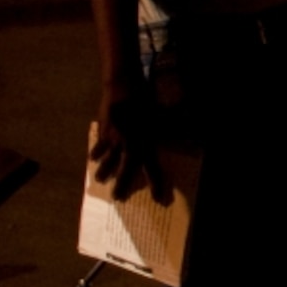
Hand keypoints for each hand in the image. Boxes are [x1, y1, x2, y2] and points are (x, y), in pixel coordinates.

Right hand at [91, 87, 170, 204]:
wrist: (123, 88)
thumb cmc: (146, 101)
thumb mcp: (164, 115)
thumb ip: (177, 126)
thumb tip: (195, 134)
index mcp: (146, 143)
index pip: (152, 168)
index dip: (156, 183)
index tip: (157, 198)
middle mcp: (130, 144)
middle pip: (126, 169)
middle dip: (122, 184)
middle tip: (117, 197)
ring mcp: (115, 139)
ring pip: (109, 159)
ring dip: (105, 170)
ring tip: (99, 180)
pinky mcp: (104, 131)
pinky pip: (100, 145)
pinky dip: (96, 152)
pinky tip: (92, 159)